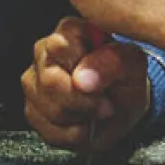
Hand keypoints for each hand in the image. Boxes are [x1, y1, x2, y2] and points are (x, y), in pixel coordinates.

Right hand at [22, 17, 150, 153]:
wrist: (124, 107)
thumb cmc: (126, 78)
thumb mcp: (132, 65)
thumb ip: (112, 63)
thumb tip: (82, 79)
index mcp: (69, 31)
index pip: (60, 46)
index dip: (84, 72)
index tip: (105, 85)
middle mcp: (44, 52)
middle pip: (50, 81)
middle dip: (84, 101)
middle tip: (105, 105)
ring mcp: (34, 81)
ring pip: (49, 108)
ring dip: (81, 117)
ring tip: (96, 112)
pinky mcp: (32, 110)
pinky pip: (47, 129)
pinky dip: (74, 134)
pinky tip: (85, 123)